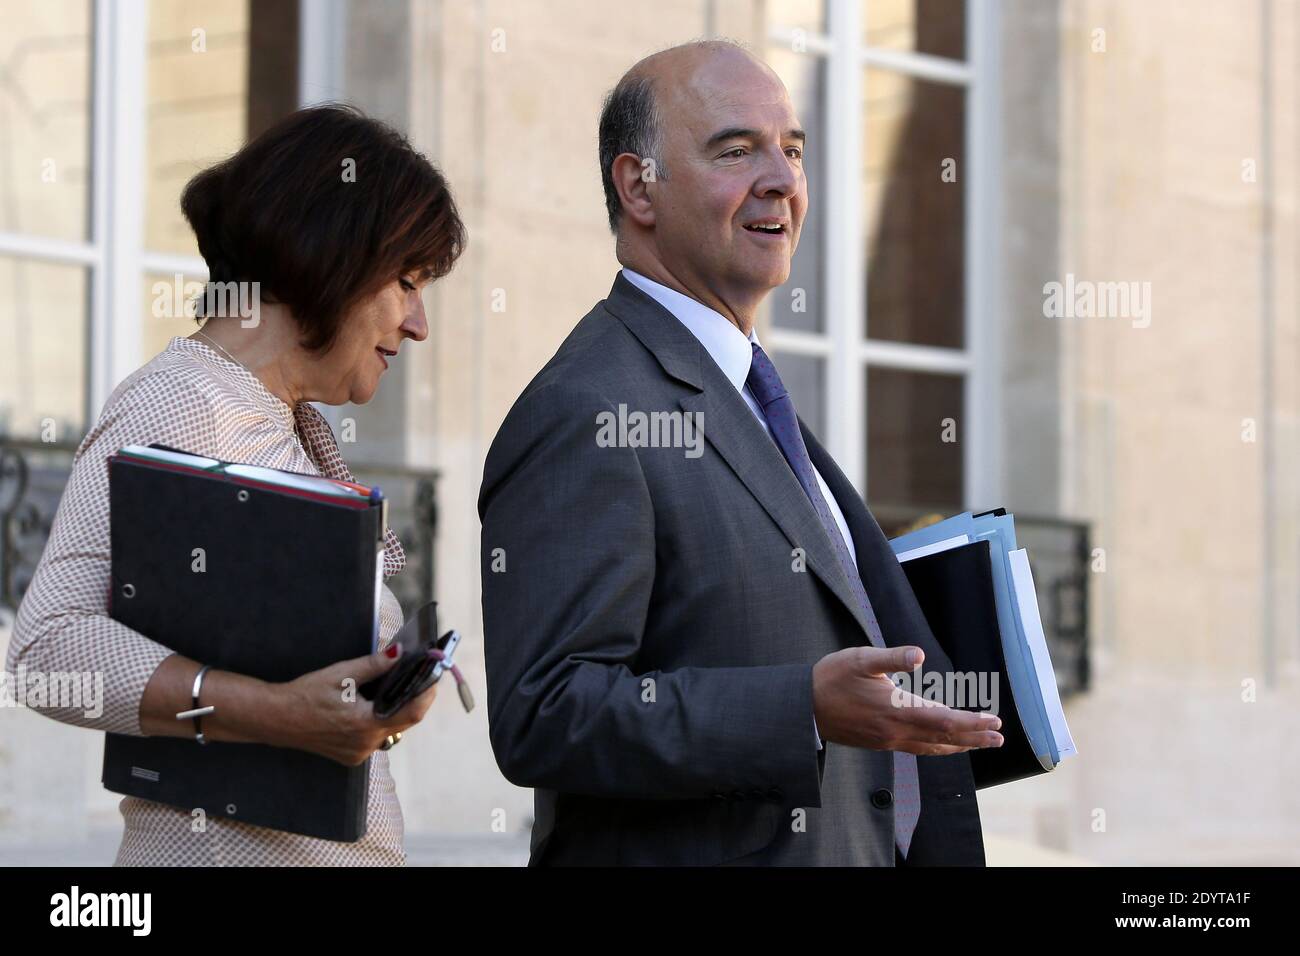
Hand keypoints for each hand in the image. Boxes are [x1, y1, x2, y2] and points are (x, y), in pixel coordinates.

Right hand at [271, 644, 438, 765]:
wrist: (277, 719)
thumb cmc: (307, 694)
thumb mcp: (341, 674)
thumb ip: (373, 665)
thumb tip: (399, 653)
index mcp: (365, 724)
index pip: (412, 713)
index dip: (427, 695)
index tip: (435, 678)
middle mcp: (365, 744)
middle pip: (404, 722)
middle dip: (414, 700)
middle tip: (420, 678)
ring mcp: (358, 753)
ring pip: (391, 730)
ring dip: (396, 711)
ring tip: (398, 688)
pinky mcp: (351, 756)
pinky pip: (376, 737)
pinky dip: (380, 721)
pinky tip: (375, 705)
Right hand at [812, 646, 1002, 755]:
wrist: (804, 709)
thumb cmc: (831, 679)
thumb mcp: (860, 659)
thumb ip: (892, 657)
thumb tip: (919, 655)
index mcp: (896, 710)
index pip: (944, 720)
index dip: (971, 722)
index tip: (994, 721)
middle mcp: (896, 731)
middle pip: (944, 739)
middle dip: (974, 738)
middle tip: (999, 738)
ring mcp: (888, 740)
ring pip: (932, 748)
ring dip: (959, 746)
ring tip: (980, 744)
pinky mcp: (880, 743)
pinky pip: (917, 749)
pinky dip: (938, 748)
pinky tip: (942, 745)